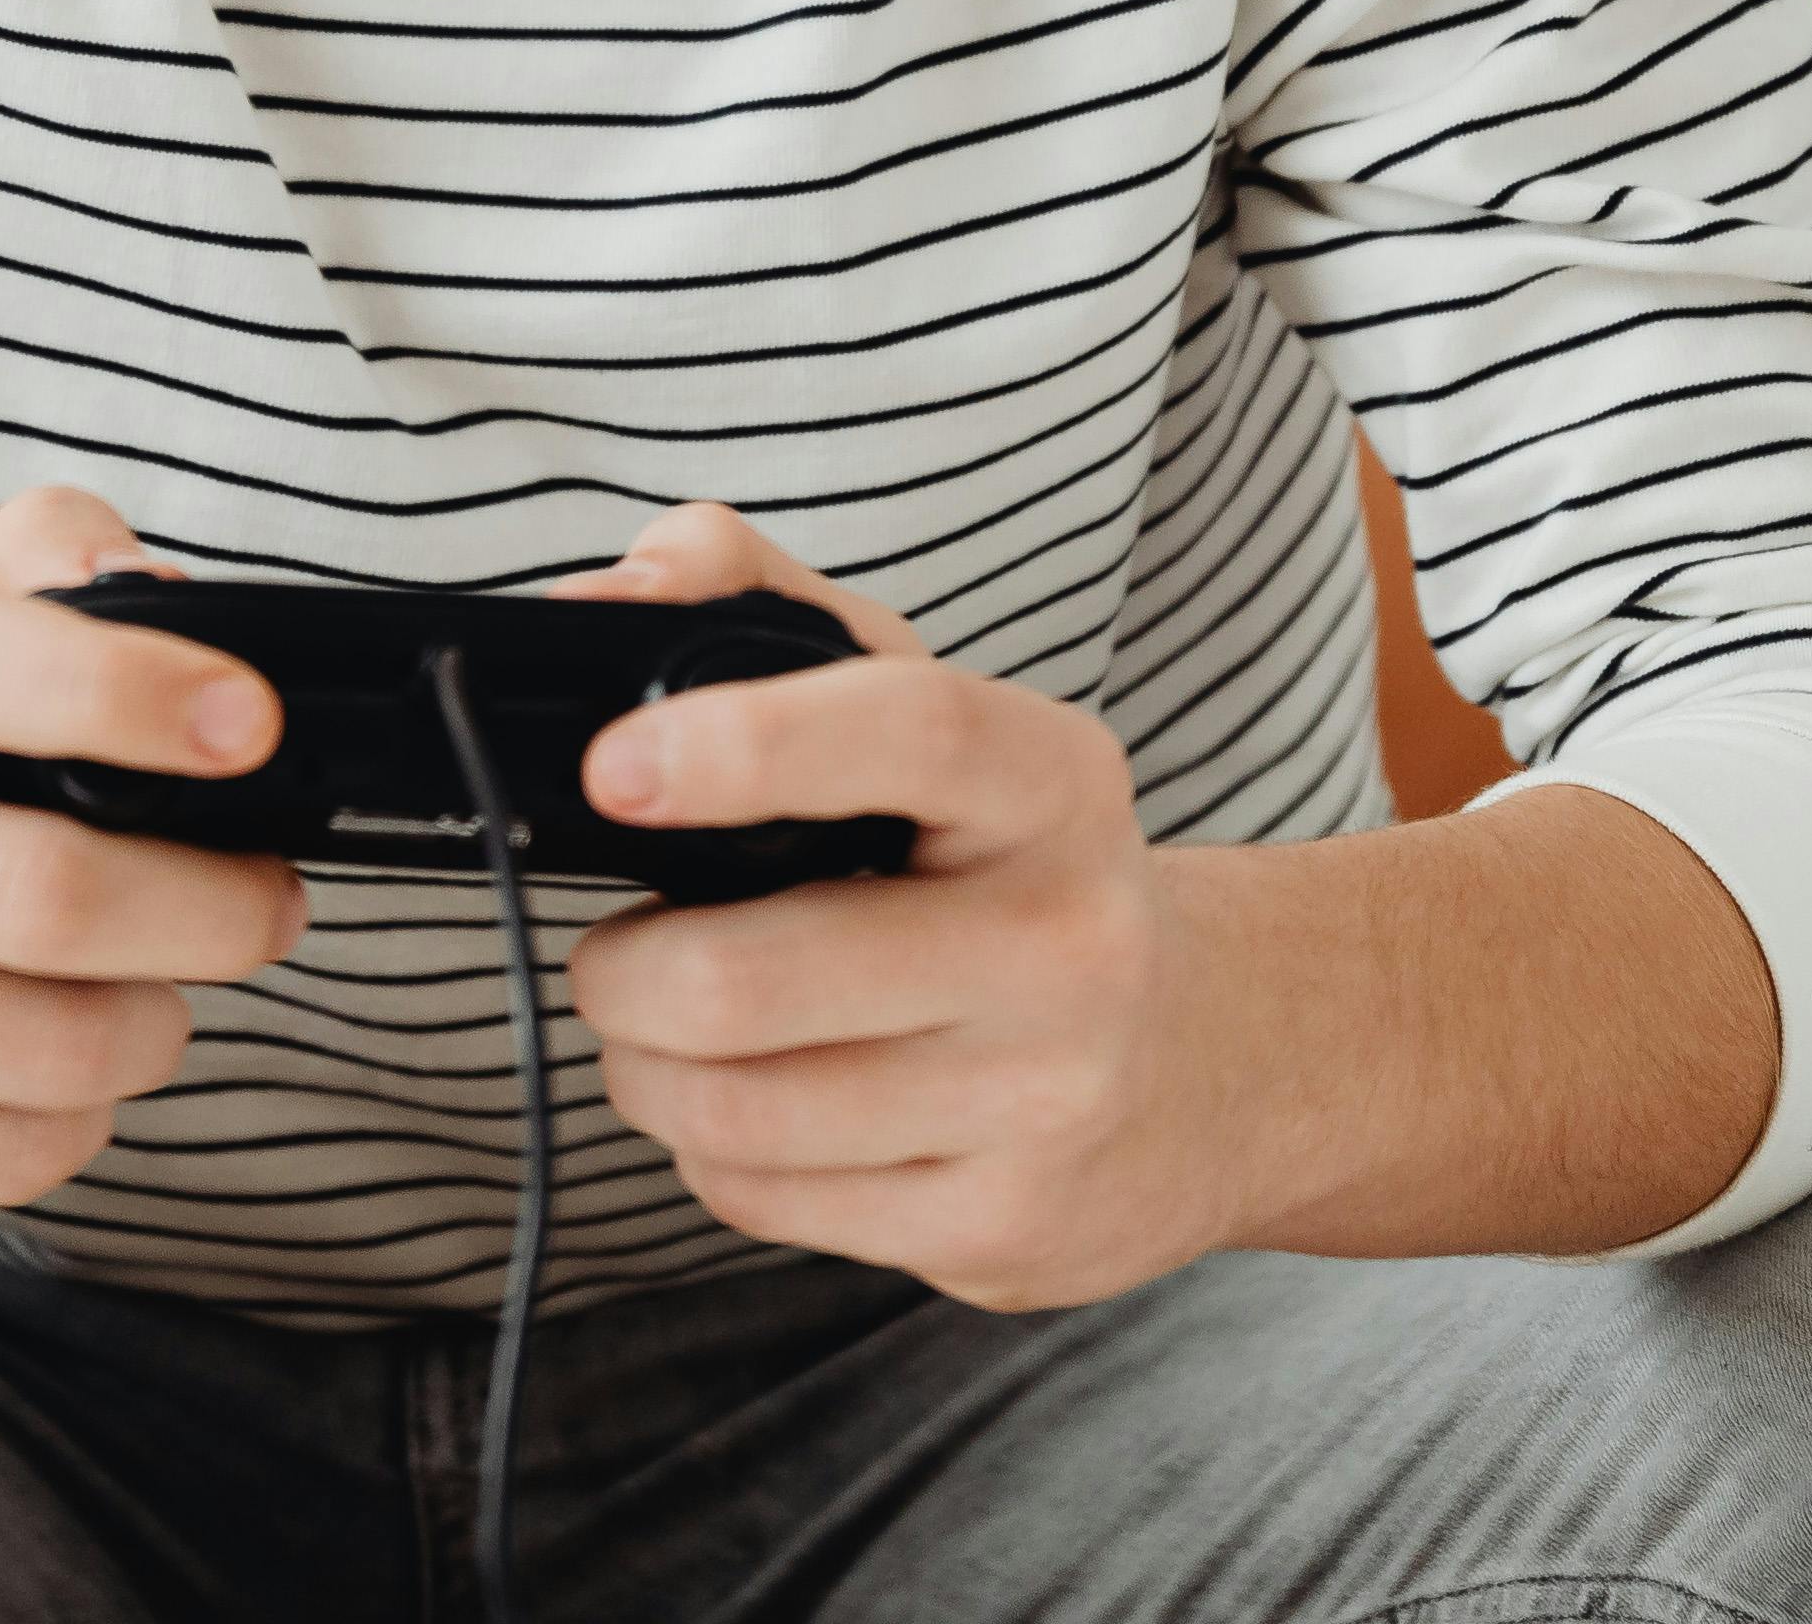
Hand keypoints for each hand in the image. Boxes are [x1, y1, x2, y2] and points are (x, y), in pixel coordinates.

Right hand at [0, 486, 308, 1262]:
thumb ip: (17, 567)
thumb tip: (146, 580)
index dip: (118, 687)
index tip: (250, 722)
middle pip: (35, 891)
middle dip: (207, 904)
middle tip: (263, 902)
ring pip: (55, 1045)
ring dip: (155, 1021)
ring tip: (149, 990)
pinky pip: (22, 1150)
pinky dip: (82, 1115)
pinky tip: (45, 1074)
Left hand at [554, 501, 1255, 1309]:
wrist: (1196, 1069)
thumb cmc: (1007, 868)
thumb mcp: (926, 713)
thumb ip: (764, 611)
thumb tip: (616, 587)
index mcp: (1052, 782)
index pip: (911, 730)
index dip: (746, 742)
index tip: (615, 766)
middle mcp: (1067, 941)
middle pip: (750, 978)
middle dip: (623, 968)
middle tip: (623, 948)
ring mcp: (1043, 1099)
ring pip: (732, 1109)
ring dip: (646, 1068)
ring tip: (668, 1029)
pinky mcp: (1001, 1225)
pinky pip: (761, 1197)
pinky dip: (712, 1152)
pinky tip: (760, 1108)